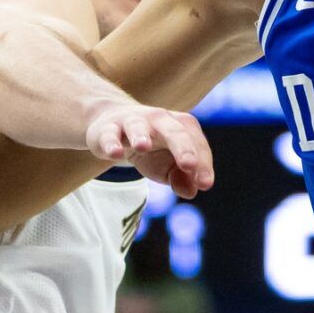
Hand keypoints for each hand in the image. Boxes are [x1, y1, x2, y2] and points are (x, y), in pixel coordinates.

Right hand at [84, 102, 213, 198]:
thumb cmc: (150, 150)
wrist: (113, 128)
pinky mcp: (108, 129)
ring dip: (141, 135)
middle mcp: (159, 120)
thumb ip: (182, 179)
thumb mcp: (167, 167)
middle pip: (174, 131)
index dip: (203, 164)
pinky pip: (109, 135)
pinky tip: (114, 153)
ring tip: (143, 146)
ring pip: (138, 126)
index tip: (205, 184)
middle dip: (183, 147)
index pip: (197, 144)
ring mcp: (132, 122)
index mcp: (181, 127)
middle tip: (189, 165)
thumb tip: (191, 191)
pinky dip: (111, 143)